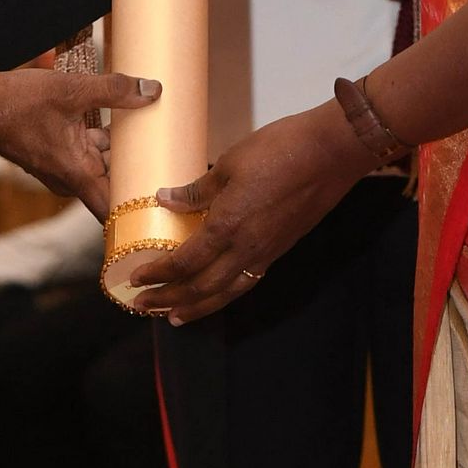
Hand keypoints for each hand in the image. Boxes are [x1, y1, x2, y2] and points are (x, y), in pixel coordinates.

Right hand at [0, 64, 158, 217]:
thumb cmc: (17, 104)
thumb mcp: (72, 90)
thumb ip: (114, 90)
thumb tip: (152, 90)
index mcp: (77, 173)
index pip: (112, 212)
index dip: (138, 213)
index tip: (163, 207)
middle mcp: (70, 178)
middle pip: (113, 184)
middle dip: (139, 172)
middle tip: (171, 157)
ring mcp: (62, 168)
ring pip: (102, 166)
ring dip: (123, 153)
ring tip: (155, 132)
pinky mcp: (56, 155)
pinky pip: (89, 154)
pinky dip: (105, 144)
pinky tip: (124, 121)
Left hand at [124, 102, 367, 320]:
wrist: (331, 154)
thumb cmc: (280, 150)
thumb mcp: (230, 163)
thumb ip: (197, 189)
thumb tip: (166, 199)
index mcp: (227, 226)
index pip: (184, 262)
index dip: (158, 274)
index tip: (135, 279)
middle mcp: (245, 249)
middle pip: (202, 288)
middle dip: (170, 300)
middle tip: (144, 306)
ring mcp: (266, 253)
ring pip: (226, 293)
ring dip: (197, 308)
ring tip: (175, 318)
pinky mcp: (281, 249)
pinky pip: (247, 282)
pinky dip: (225, 294)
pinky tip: (217, 294)